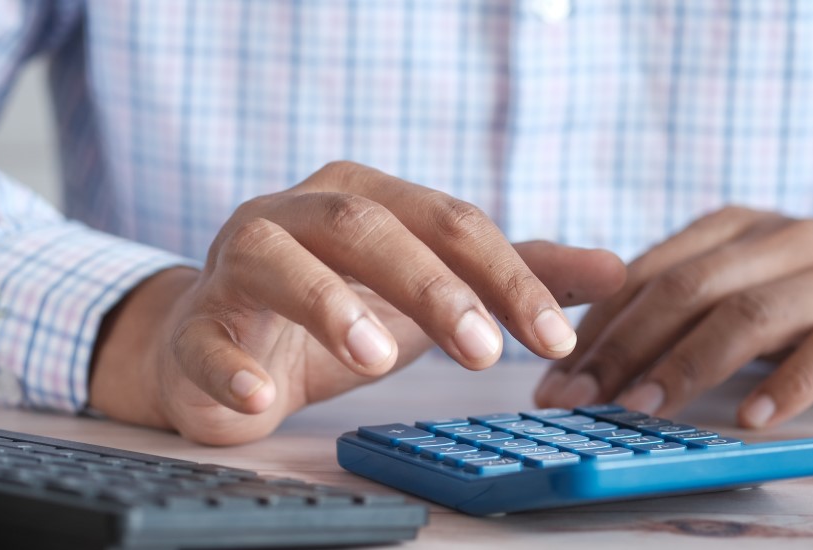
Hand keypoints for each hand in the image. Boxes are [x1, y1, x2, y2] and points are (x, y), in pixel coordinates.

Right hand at [89, 161, 625, 444]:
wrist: (224, 343)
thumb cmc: (337, 308)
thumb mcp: (431, 290)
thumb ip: (513, 276)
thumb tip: (615, 269)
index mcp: (365, 197)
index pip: (448, 220)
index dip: (505, 275)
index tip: (554, 337)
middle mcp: (299, 213)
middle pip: (367, 225)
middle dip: (430, 284)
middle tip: (484, 351)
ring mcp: (238, 263)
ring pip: (278, 260)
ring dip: (328, 304)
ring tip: (377, 357)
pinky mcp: (197, 324)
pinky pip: (206, 339)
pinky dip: (232, 368)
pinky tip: (262, 398)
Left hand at [534, 206, 812, 427]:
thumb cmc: (808, 295)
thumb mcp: (740, 282)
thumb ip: (676, 302)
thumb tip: (584, 353)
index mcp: (733, 227)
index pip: (647, 272)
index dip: (596, 326)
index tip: (555, 376)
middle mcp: (779, 240)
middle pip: (686, 290)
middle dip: (622, 347)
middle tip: (580, 398)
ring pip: (746, 315)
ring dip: (686, 366)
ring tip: (641, 410)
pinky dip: (786, 385)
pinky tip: (750, 419)